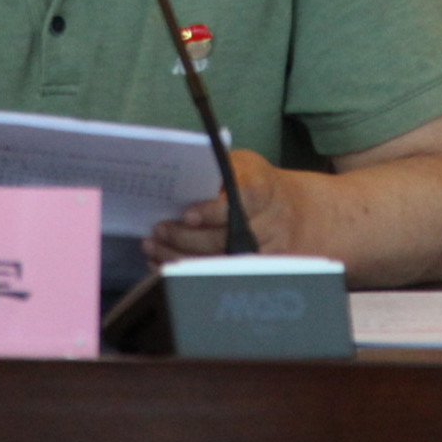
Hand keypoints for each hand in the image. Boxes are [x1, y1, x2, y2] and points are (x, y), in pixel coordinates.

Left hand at [143, 149, 295, 262]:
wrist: (289, 210)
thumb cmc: (254, 182)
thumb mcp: (241, 165)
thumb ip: (216, 172)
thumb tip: (179, 183)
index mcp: (263, 189)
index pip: (243, 200)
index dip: (214, 210)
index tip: (187, 214)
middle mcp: (271, 223)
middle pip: (225, 238)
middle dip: (185, 237)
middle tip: (158, 230)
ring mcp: (266, 251)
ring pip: (218, 261)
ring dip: (181, 256)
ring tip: (153, 247)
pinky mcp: (258, 271)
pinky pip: (219, 275)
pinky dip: (188, 270)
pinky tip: (165, 262)